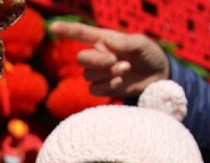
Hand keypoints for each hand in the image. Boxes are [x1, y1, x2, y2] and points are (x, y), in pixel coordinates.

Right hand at [49, 21, 169, 99]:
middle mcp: (97, 55)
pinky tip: (120, 81)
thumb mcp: (141, 43)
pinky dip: (107, 86)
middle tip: (114, 60)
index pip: (80, 33)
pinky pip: (94, 89)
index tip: (52, 27)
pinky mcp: (102, 88)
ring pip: (89, 75)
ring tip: (125, 68)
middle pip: (82, 58)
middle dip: (96, 60)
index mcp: (103, 39)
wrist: (157, 75)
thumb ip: (125, 42)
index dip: (65, 30)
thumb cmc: (149, 54)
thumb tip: (106, 42)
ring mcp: (98, 73)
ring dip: (108, 73)